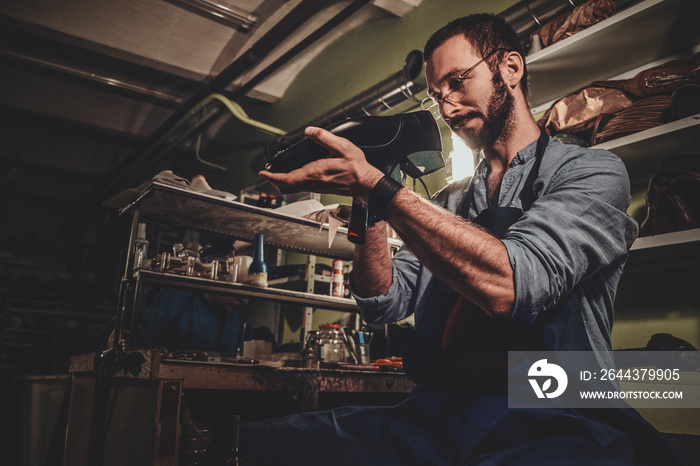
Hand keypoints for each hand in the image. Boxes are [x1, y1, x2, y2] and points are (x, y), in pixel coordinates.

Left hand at [259, 127, 383, 198]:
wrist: (367, 184)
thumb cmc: (357, 168)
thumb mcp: (342, 146)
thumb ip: (324, 137)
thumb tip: (309, 131)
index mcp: (316, 172)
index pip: (288, 178)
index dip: (273, 176)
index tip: (263, 172)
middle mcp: (314, 182)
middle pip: (287, 186)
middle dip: (274, 180)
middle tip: (267, 172)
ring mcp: (317, 186)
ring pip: (293, 188)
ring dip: (282, 181)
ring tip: (276, 173)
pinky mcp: (321, 187)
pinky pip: (301, 187)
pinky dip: (292, 182)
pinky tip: (294, 174)